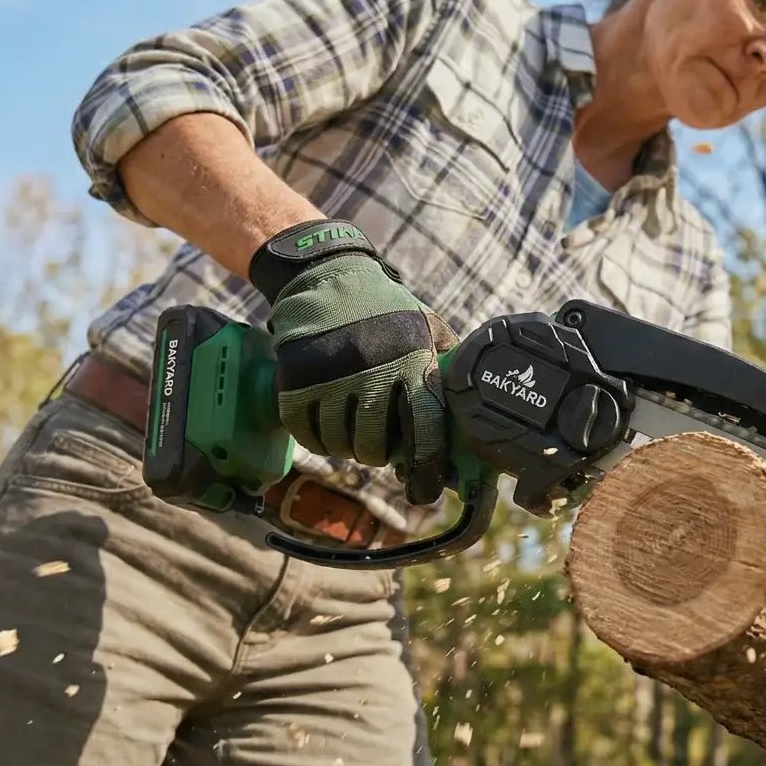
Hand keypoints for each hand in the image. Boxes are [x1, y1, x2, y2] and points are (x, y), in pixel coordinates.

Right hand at [247, 219, 458, 505]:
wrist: (324, 275)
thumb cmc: (382, 308)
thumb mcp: (424, 324)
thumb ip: (445, 365)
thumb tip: (470, 413)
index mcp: (411, 358)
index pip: (425, 426)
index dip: (427, 466)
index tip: (426, 489)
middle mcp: (372, 369)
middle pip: (375, 446)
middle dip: (379, 455)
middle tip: (379, 446)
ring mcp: (330, 376)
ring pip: (340, 445)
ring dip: (347, 448)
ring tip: (352, 432)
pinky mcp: (295, 380)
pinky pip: (307, 435)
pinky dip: (318, 440)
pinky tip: (326, 427)